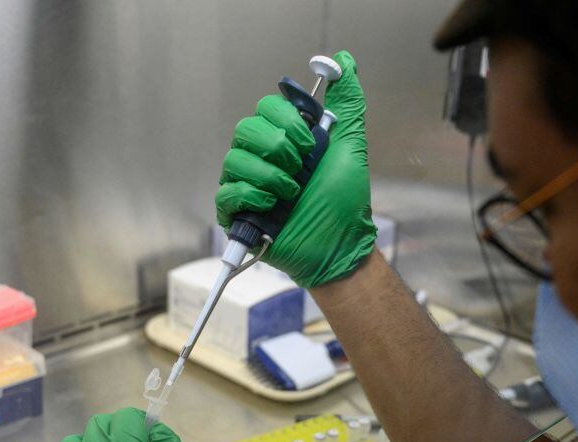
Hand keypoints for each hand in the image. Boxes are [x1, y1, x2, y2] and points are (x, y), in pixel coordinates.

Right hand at [215, 50, 375, 288]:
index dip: (285, 121)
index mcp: (285, 139)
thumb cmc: (344, 201)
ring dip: (268, 175)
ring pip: (234, 160)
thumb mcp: (350, 145)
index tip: (308, 143)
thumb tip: (345, 60)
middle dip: (275, 147)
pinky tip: (273, 207)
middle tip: (299, 168)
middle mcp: (262, 158)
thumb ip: (347, 103)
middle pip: (245, 129)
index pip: (266, 109)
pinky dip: (251, 196)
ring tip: (291, 193)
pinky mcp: (238, 213)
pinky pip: (226, 192)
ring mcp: (248, 185)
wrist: (340, 246)